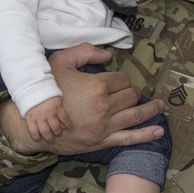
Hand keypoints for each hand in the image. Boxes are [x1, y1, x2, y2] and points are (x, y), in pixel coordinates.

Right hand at [1, 43, 165, 155]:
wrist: (33, 124)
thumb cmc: (47, 91)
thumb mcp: (60, 62)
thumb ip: (85, 51)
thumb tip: (108, 55)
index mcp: (96, 86)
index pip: (122, 79)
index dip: (121, 79)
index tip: (116, 81)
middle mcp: (104, 106)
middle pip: (131, 96)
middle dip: (132, 92)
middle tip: (130, 92)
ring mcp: (104, 126)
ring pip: (135, 115)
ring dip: (150, 109)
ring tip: (160, 105)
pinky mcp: (102, 141)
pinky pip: (129, 138)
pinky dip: (146, 135)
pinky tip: (159, 131)